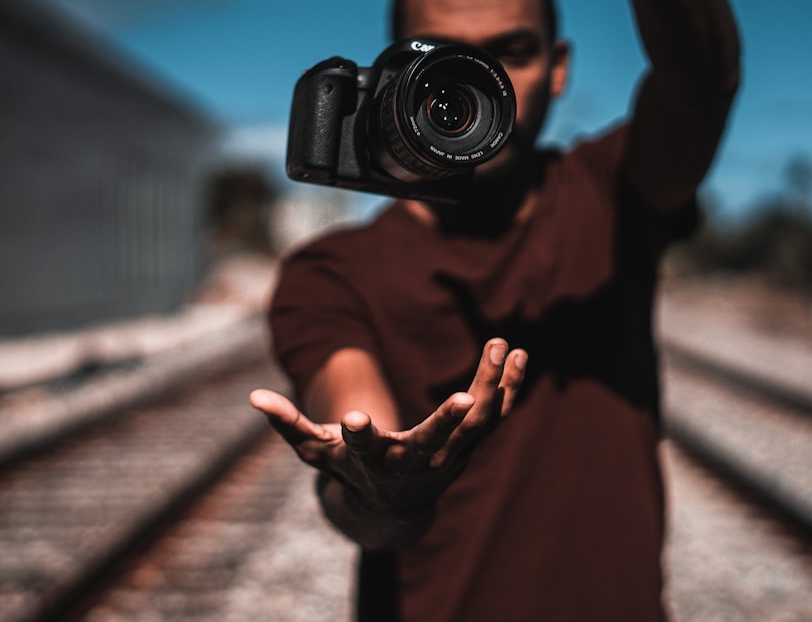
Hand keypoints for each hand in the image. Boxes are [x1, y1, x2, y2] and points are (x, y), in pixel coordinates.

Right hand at [249, 338, 526, 545]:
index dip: (357, 436)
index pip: (363, 451)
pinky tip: (517, 355)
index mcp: (372, 463)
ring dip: (489, 388)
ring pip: (474, 426)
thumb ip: (288, 424)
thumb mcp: (315, 452)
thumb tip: (253, 397)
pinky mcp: (468, 444)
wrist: (392, 507)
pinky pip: (495, 415)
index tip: (353, 418)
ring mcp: (447, 457)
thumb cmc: (349, 471)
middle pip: (432, 445)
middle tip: (461, 399)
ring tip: (499, 345)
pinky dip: (507, 387)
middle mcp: (413, 464)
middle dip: (444, 424)